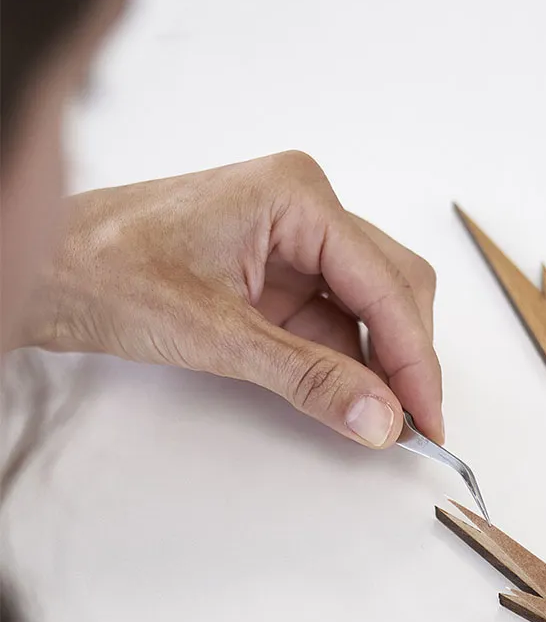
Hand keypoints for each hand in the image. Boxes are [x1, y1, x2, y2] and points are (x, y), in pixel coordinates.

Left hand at [28, 151, 442, 447]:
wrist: (41, 272)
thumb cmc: (103, 272)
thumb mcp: (216, 335)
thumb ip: (309, 378)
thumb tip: (381, 418)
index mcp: (299, 197)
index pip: (387, 284)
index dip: (415, 359)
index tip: (429, 419)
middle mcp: (306, 210)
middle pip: (394, 287)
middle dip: (406, 357)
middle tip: (411, 424)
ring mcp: (293, 242)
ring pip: (370, 306)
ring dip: (377, 363)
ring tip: (381, 420)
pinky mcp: (278, 274)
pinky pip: (334, 319)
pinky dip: (345, 361)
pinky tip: (347, 396)